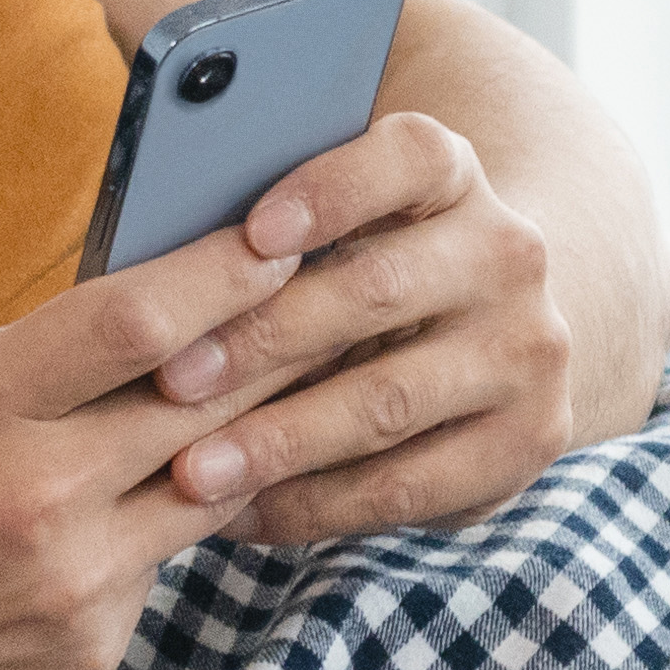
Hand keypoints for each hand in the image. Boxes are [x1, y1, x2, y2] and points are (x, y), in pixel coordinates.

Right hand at [0, 237, 300, 669]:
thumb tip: (64, 332)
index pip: (136, 318)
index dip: (224, 269)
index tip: (280, 236)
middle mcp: (33, 496)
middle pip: (206, 398)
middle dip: (278, 343)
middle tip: (336, 301)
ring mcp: (70, 586)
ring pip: (205, 486)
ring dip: (248, 438)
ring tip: (292, 390)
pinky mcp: (87, 657)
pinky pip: (154, 570)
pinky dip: (157, 531)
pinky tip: (158, 502)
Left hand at [145, 108, 593, 550]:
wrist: (508, 333)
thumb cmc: (359, 270)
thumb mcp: (332, 226)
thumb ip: (259, 222)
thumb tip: (138, 253)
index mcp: (454, 174)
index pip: (407, 155)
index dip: (332, 188)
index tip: (253, 233)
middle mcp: (510, 251)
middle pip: (378, 290)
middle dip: (263, 340)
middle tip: (170, 378)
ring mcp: (529, 351)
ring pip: (389, 398)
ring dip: (281, 439)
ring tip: (189, 471)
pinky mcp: (531, 442)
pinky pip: (412, 484)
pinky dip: (320, 504)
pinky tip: (245, 513)